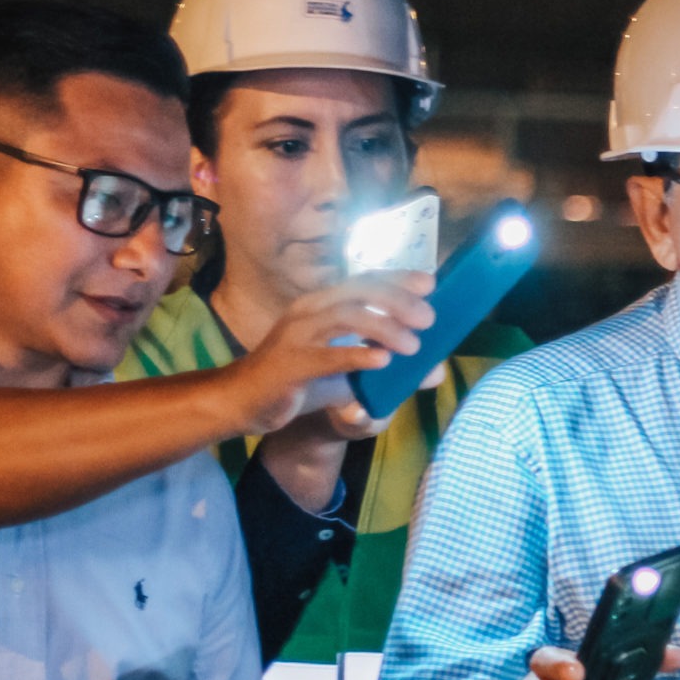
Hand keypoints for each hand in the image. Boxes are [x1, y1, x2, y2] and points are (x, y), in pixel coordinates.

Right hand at [221, 272, 435, 436]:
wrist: (244, 401)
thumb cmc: (299, 380)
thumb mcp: (349, 372)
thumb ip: (390, 367)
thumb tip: (435, 372)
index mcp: (322, 304)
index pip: (363, 281)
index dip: (397, 278)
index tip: (430, 282)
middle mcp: (309, 311)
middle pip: (358, 291)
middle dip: (397, 300)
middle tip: (428, 318)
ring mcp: (296, 334)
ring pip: (345, 316)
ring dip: (383, 326)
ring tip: (412, 345)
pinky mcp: (288, 364)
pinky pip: (326, 356)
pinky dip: (356, 356)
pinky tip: (381, 361)